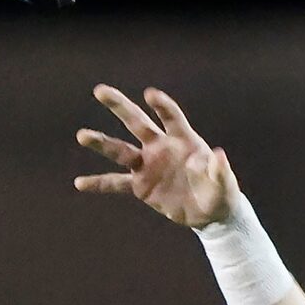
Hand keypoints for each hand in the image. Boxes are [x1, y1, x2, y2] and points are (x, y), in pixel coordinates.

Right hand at [75, 84, 237, 226]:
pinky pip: (116, 183)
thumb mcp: (225, 184)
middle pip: (137, 122)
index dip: (163, 106)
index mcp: (183, 141)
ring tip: (81, 136)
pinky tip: (80, 183)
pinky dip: (99, 183)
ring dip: (101, 142)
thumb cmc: (220, 193)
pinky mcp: (140, 185)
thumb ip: (220, 170)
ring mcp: (147, 165)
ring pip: (120, 150)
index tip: (151, 95)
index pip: (172, 118)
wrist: (210, 214)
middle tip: (100, 90)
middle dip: (120, 106)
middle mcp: (160, 147)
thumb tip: (218, 155)